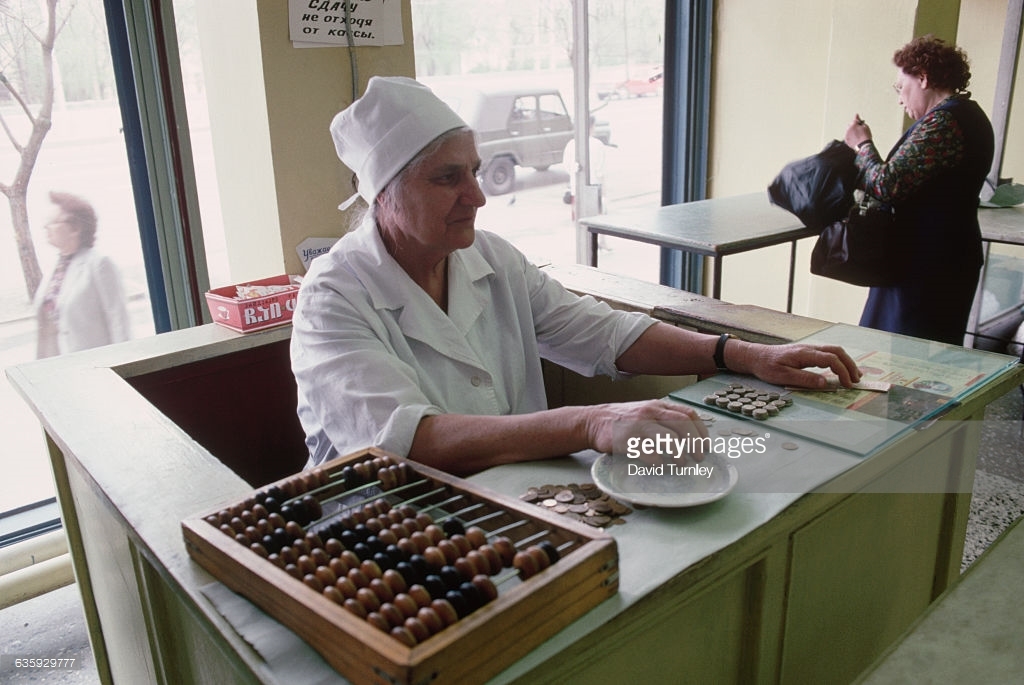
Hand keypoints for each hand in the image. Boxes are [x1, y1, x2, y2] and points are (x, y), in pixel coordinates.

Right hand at [583, 399, 709, 461]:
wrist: (594, 421)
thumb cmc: (623, 420)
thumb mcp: (646, 412)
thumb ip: (665, 420)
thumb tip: (691, 438)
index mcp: (658, 406)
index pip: (688, 414)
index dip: (701, 431)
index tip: (706, 446)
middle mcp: (650, 412)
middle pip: (682, 424)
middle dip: (695, 443)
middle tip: (698, 458)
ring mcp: (638, 425)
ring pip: (668, 438)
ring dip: (679, 453)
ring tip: (681, 463)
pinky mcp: (626, 440)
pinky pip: (647, 452)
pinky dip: (658, 461)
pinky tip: (660, 466)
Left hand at [742, 342, 861, 389]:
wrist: (756, 356)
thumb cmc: (767, 366)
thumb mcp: (783, 376)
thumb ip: (804, 379)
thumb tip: (824, 383)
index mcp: (804, 354)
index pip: (831, 359)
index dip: (842, 371)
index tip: (847, 385)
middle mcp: (809, 348)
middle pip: (837, 351)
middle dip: (850, 365)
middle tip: (856, 381)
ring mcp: (809, 348)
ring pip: (834, 351)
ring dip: (846, 362)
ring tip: (854, 376)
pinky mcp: (807, 352)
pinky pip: (828, 353)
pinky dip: (838, 361)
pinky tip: (840, 370)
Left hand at [844, 114, 871, 149]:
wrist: (863, 146)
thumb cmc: (865, 136)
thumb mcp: (866, 127)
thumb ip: (861, 123)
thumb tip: (859, 122)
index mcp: (853, 125)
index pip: (855, 119)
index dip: (856, 117)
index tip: (856, 115)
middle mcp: (848, 129)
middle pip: (850, 125)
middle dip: (854, 125)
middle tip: (858, 127)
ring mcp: (846, 135)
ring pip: (848, 131)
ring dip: (851, 131)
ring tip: (856, 134)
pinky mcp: (846, 140)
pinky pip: (847, 136)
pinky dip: (850, 136)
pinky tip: (854, 137)